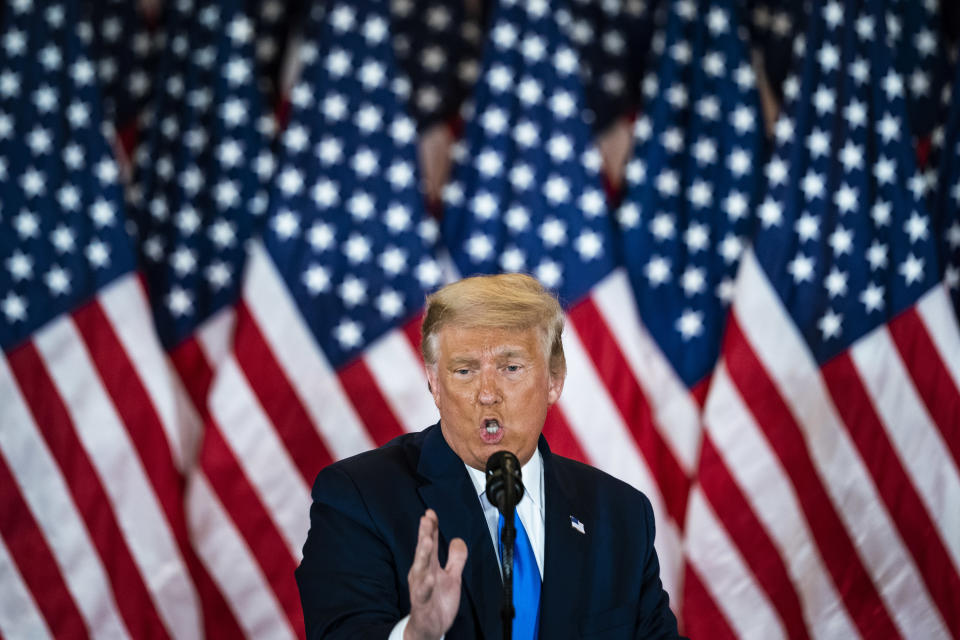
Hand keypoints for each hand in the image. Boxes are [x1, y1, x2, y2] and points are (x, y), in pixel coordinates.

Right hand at [404, 509, 467, 639]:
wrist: (430, 629)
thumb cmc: (438, 602)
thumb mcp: (452, 577)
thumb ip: (456, 558)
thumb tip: (459, 539)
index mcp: (429, 566)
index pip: (430, 543)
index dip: (431, 528)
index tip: (431, 513)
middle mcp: (422, 574)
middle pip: (424, 551)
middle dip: (425, 534)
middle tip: (426, 520)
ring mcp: (421, 588)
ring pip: (420, 568)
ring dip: (422, 554)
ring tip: (426, 540)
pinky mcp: (422, 603)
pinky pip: (423, 593)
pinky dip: (426, 585)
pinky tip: (430, 578)